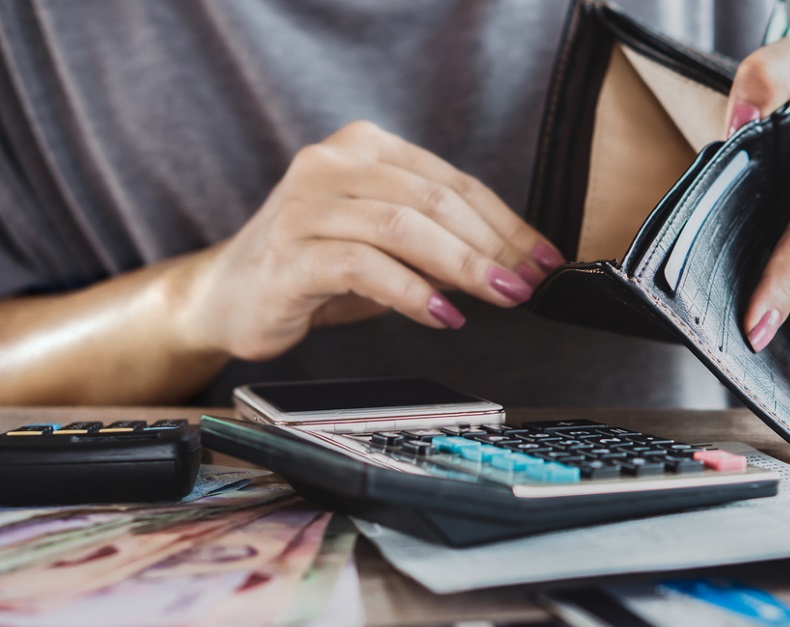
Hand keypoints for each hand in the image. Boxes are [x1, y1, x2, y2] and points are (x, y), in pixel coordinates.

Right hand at [178, 121, 565, 360]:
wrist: (229, 295)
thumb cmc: (317, 267)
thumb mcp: (385, 244)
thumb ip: (438, 240)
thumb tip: (513, 263)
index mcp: (363, 148)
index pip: (453, 182)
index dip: (507, 223)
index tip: (543, 259)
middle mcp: (331, 164)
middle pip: (434, 199)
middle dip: (494, 245)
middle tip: (528, 283)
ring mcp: (305, 206)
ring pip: (403, 226)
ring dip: (463, 266)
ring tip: (499, 296)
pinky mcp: (289, 254)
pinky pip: (363, 266)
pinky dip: (412, 293)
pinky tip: (442, 315)